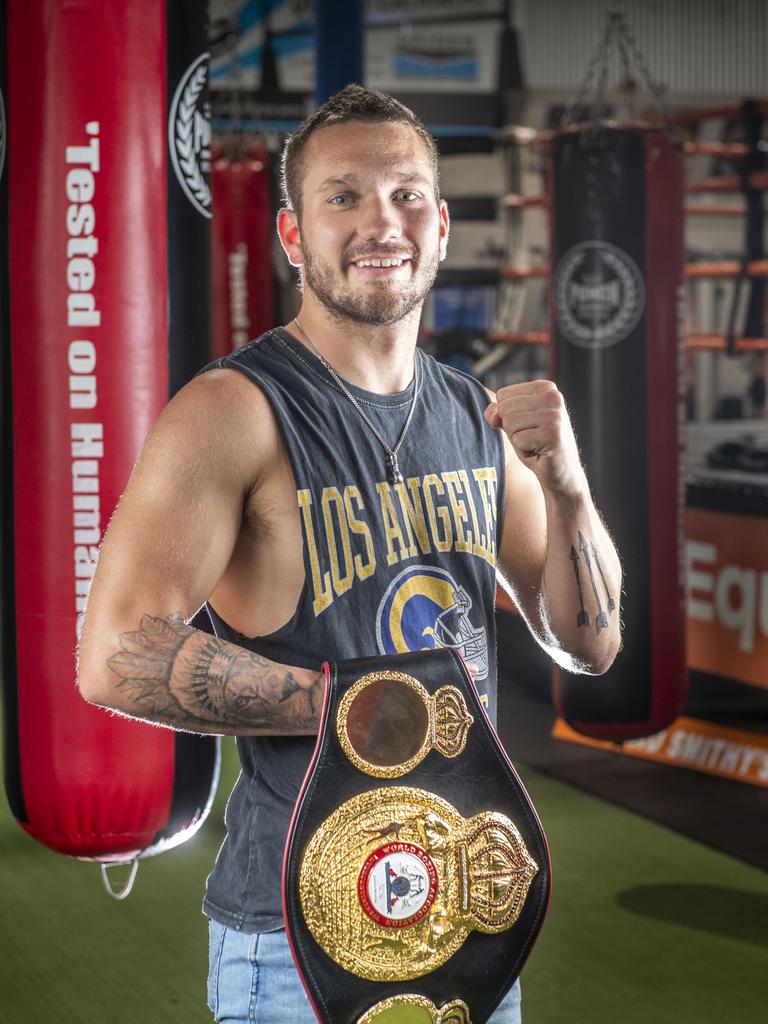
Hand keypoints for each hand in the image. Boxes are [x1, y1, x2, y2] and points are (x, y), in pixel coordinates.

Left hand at [484, 380, 587, 498]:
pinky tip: (541, 452)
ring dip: (518, 440)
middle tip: (533, 438)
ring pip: (509, 423)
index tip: (529, 426)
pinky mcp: (552, 434)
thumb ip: (497, 413)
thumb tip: (492, 416)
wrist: (561, 474)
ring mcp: (554, 414)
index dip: (508, 416)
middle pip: (505, 408)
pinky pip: (517, 440)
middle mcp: (553, 396)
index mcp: (545, 387)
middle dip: (512, 429)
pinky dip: (524, 450)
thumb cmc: (536, 446)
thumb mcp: (514, 424)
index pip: (503, 395)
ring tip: (536, 444)